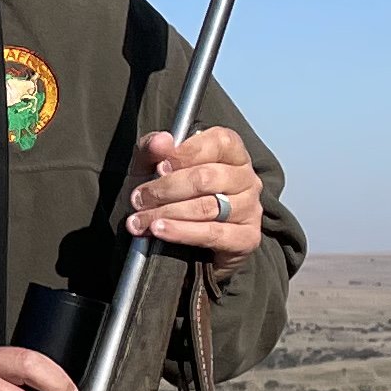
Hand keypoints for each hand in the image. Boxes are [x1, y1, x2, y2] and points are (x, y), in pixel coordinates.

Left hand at [128, 127, 263, 265]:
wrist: (185, 249)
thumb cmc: (171, 196)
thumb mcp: (153, 168)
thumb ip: (153, 150)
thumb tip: (161, 140)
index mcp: (232, 152)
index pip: (219, 142)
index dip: (186, 153)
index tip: (159, 167)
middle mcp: (246, 178)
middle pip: (207, 177)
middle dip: (166, 189)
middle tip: (139, 200)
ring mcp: (251, 208)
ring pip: (208, 207)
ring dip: (168, 213)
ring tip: (141, 220)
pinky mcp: (248, 237)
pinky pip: (214, 234)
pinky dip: (183, 232)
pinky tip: (162, 231)